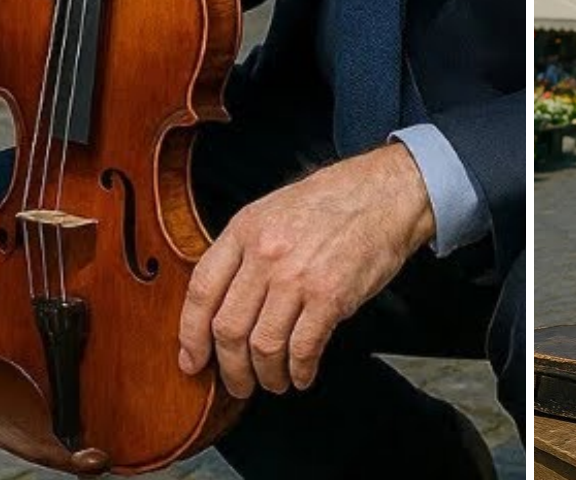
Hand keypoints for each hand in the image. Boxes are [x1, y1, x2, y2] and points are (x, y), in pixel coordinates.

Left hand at [178, 143, 435, 397]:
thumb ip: (244, 250)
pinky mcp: (330, 296)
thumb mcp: (273, 209)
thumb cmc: (332, 201)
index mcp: (246, 228)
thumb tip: (220, 304)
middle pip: (228, 328)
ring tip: (274, 381)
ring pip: (262, 347)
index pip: (201, 290)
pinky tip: (302, 374)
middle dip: (230, 369)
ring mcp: (297, 275)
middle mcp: (266, 253)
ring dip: (266, 376)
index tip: (192, 360)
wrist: (384, 193)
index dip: (191, 335)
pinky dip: (299, 372)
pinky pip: (302, 349)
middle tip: (239, 383)